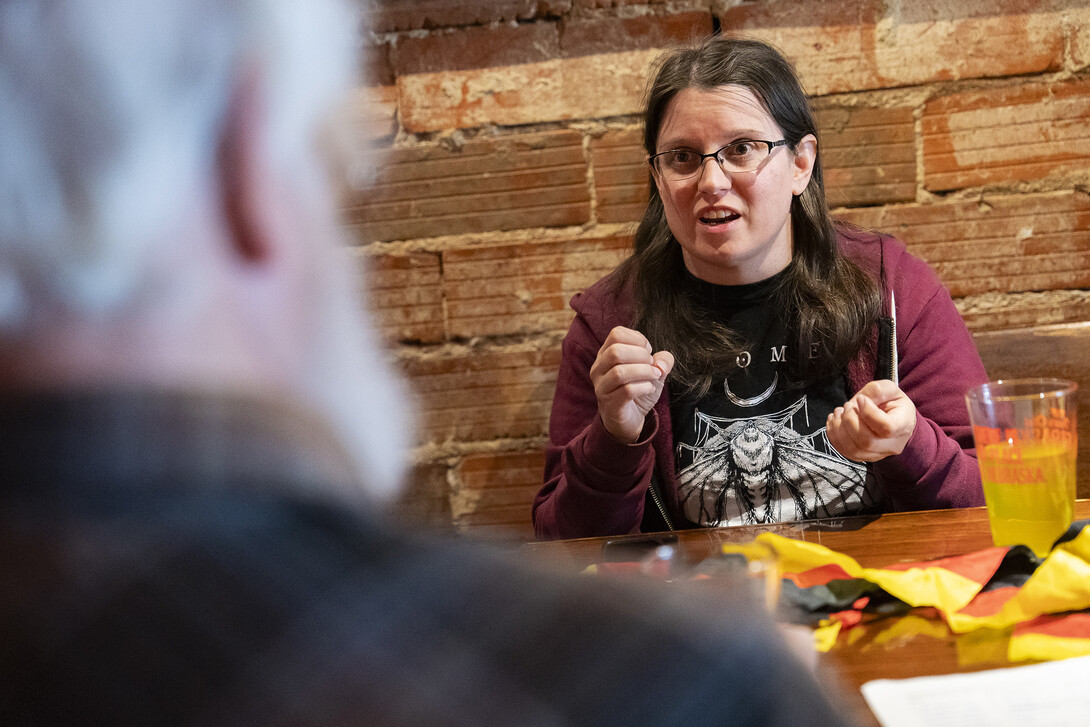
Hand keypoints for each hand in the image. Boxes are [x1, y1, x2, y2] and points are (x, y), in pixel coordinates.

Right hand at [590, 326, 674, 443]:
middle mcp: (598, 369)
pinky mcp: (610, 404)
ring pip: (620, 372)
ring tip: (655, 376)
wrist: (628, 420)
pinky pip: (627, 391)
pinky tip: (649, 388)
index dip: (637, 338)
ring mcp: (602, 387)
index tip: (648, 351)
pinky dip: (644, 387)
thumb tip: (663, 361)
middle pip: (615, 351)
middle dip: (641, 355)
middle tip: (651, 365)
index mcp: (605, 354)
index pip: (616, 334)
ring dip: (644, 372)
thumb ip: (661, 361)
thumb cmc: (637, 391)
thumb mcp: (652, 371)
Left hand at [826, 379, 916, 461]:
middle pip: (867, 441)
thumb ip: (876, 391)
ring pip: (853, 449)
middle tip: (848, 405)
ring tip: (840, 411)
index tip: (861, 399)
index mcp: (903, 425)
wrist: (892, 418)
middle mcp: (892, 444)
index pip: (887, 427)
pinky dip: (834, 434)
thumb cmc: (892, 402)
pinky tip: (835, 420)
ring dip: (839, 428)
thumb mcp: (889, 389)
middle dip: (850, 420)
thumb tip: (860, 401)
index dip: (868, 412)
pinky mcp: (863, 456)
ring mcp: (877, 454)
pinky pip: (844, 451)